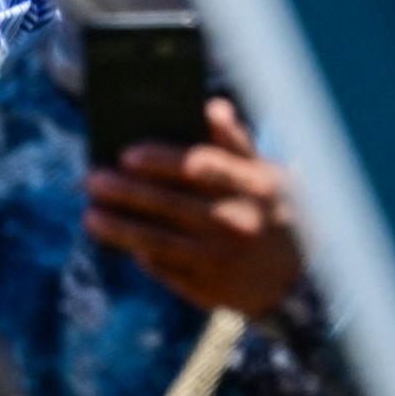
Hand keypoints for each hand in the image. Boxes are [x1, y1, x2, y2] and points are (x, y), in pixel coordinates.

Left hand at [85, 98, 304, 315]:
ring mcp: (221, 260)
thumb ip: (235, 141)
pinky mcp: (209, 290)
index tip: (125, 153)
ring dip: (119, 228)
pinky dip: (142, 256)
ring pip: (159, 242)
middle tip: (92, 179)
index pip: (199, 167)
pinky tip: (121, 243)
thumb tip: (210, 105)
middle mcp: (236, 222)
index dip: (160, 159)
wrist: (303, 278)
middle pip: (169, 205)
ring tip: (91, 215)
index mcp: (252, 186)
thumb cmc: (275, 210)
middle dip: (125, 192)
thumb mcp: (268, 173)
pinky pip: (166, 270)